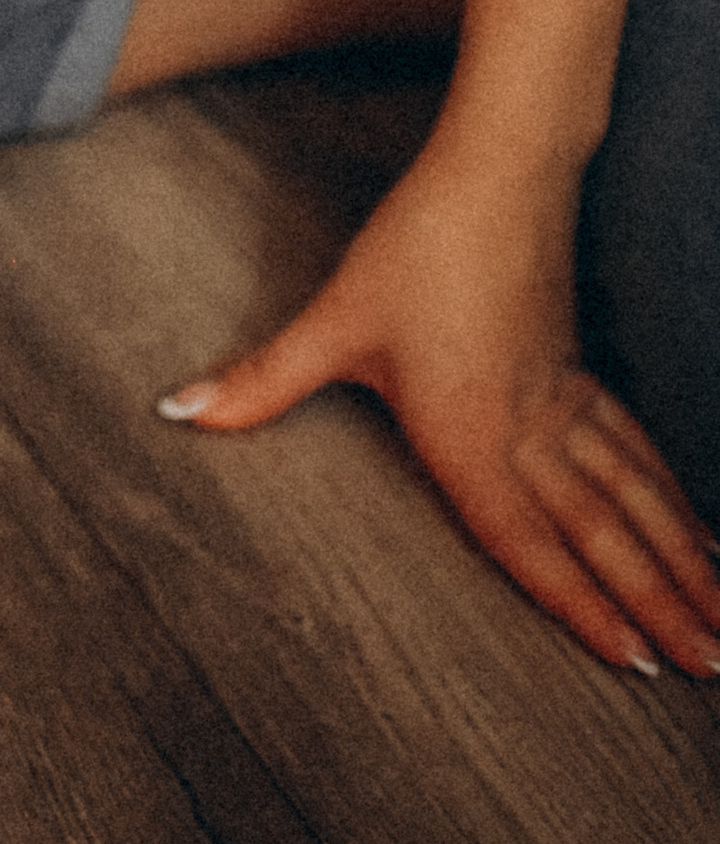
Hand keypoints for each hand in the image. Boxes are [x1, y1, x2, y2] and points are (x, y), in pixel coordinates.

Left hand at [163, 134, 719, 677]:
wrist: (496, 172)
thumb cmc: (414, 249)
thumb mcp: (333, 321)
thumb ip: (262, 379)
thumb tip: (177, 410)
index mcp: (473, 437)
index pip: (533, 543)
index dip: (584, 607)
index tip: (638, 666)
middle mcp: (532, 432)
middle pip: (607, 535)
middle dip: (665, 607)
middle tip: (716, 670)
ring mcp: (566, 400)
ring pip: (638, 498)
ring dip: (686, 563)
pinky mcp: (581, 370)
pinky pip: (637, 453)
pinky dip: (676, 499)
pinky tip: (706, 533)